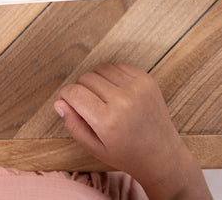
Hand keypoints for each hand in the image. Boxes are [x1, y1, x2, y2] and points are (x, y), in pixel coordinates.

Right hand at [54, 63, 210, 199]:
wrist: (162, 155)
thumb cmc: (126, 154)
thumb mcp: (94, 148)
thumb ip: (73, 124)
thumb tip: (59, 102)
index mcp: (107, 121)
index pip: (74, 92)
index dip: (65, 95)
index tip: (67, 100)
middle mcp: (123, 100)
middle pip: (85, 78)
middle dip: (81, 89)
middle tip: (89, 105)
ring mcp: (137, 87)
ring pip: (100, 68)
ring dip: (96, 80)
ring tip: (103, 98)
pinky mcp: (146, 79)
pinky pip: (117, 66)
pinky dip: (112, 76)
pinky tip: (117, 92)